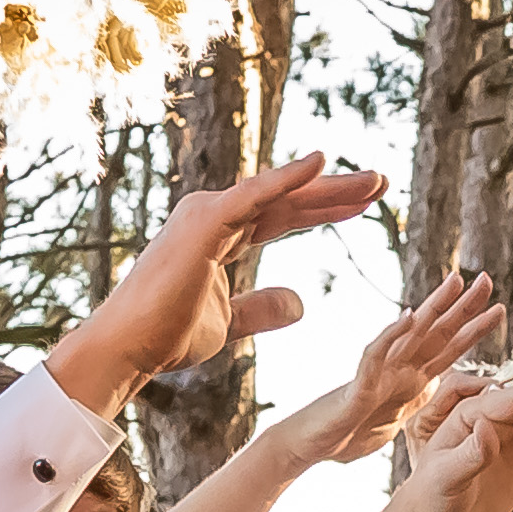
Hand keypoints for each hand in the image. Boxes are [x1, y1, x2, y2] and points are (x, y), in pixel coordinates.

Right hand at [47, 158, 384, 412]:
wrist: (130, 348)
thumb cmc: (168, 336)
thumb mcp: (230, 321)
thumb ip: (262, 308)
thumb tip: (300, 301)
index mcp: (221, 234)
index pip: (283, 216)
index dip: (323, 210)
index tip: (364, 206)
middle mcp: (215, 214)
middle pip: (288, 199)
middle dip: (335, 191)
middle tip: (382, 182)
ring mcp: (208, 214)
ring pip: (280, 194)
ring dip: (328, 185)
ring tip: (374, 181)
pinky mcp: (203, 223)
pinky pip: (254, 196)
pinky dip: (286, 179)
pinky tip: (320, 163)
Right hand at [306, 272, 503, 463]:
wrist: (311, 446)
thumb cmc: (349, 433)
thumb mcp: (398, 420)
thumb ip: (419, 404)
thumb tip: (441, 396)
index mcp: (411, 378)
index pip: (448, 348)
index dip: (473, 328)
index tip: (499, 309)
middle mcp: (397, 367)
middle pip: (436, 331)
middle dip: (462, 305)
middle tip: (489, 279)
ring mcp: (379, 372)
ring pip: (411, 333)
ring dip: (434, 307)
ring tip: (456, 282)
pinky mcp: (360, 384)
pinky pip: (376, 354)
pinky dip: (393, 334)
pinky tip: (410, 316)